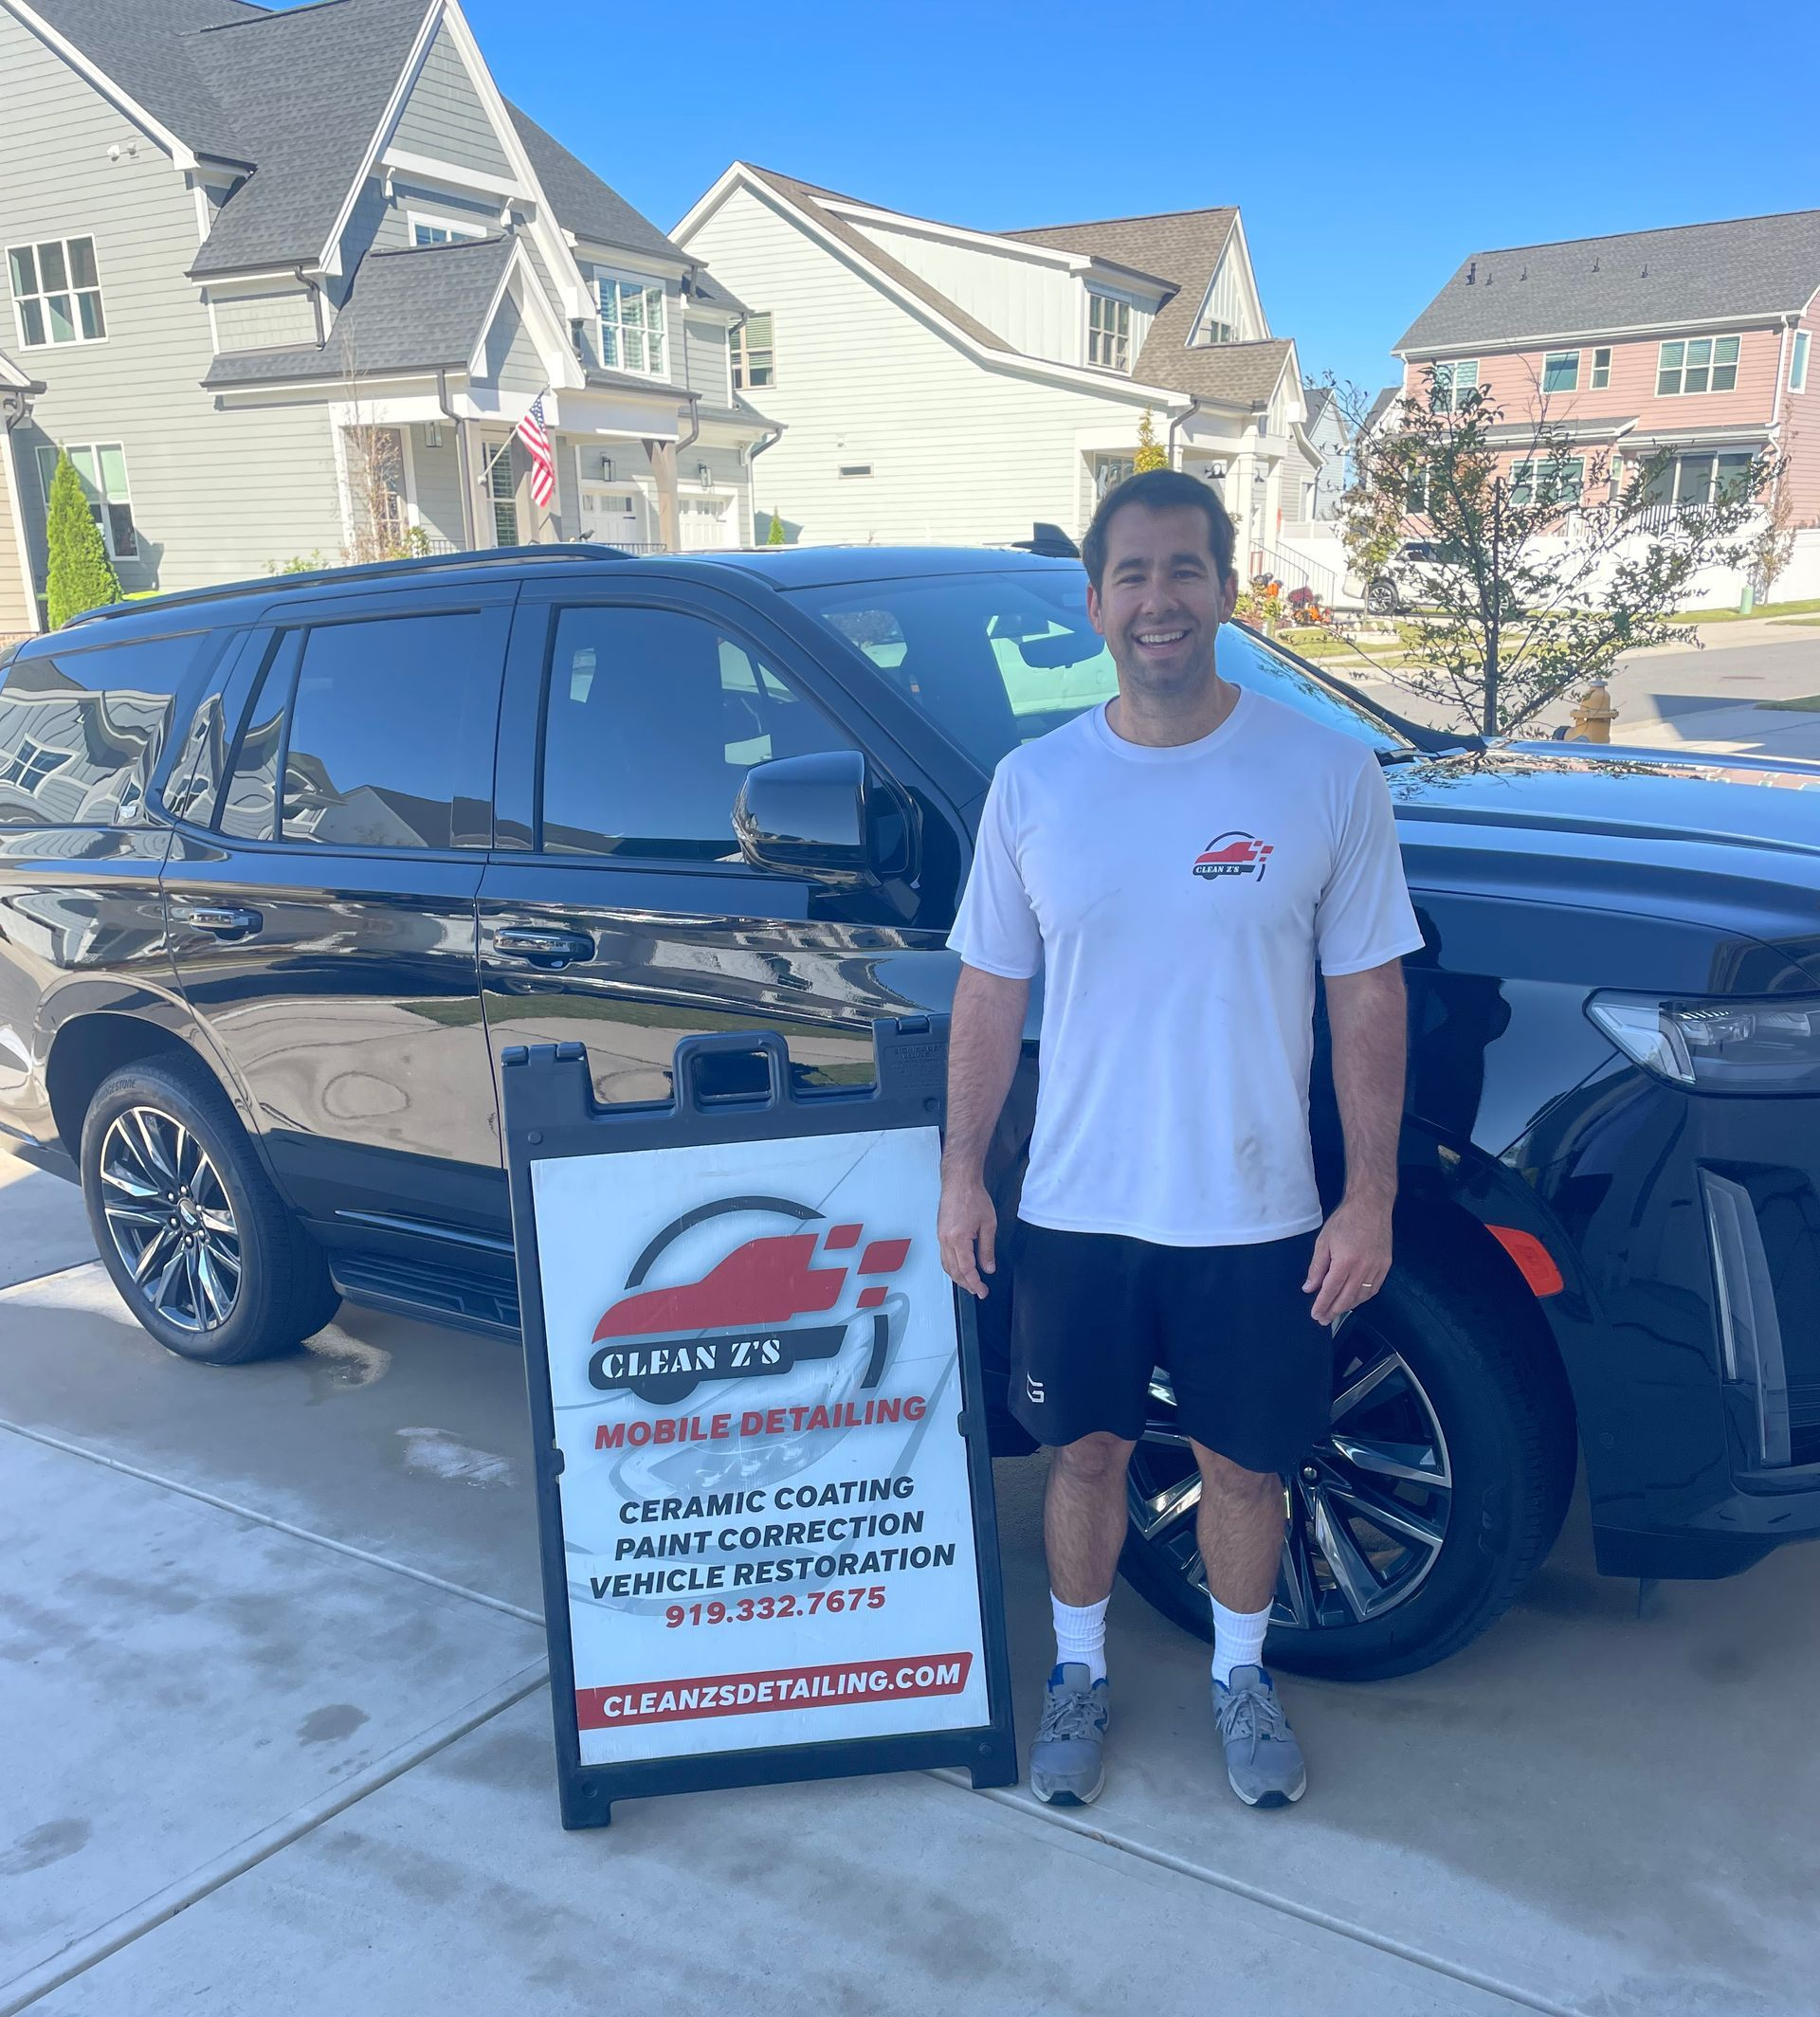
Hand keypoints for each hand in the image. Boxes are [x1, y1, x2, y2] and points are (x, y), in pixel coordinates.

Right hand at [938, 1168, 997, 1299]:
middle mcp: (945, 1240)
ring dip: (958, 1277)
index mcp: (958, 1238)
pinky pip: (944, 1256)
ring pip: (946, 1265)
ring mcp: (940, 1236)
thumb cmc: (973, 1197)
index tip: (982, 1291)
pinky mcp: (940, 1233)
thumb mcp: (988, 1224)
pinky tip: (960, 1268)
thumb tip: (988, 1268)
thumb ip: (987, 1249)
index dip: (975, 1283)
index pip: (966, 1269)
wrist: (959, 1181)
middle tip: (978, 1291)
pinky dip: (952, 1266)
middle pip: (954, 1271)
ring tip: (970, 1283)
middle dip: (966, 1284)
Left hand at [1303, 1196, 1391, 1325]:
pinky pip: (1374, 1289)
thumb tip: (1309, 1287)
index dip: (1322, 1305)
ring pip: (1361, 1297)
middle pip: (1346, 1298)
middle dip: (1333, 1311)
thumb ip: (1317, 1267)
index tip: (1315, 1314)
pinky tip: (1355, 1300)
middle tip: (1323, 1319)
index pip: (1330, 1291)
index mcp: (1345, 1262)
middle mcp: (1362, 1268)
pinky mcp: (1385, 1266)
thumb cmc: (1346, 1220)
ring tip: (1336, 1311)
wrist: (1371, 1206)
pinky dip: (1363, 1298)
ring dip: (1348, 1306)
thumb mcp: (1323, 1241)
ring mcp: (1376, 1268)